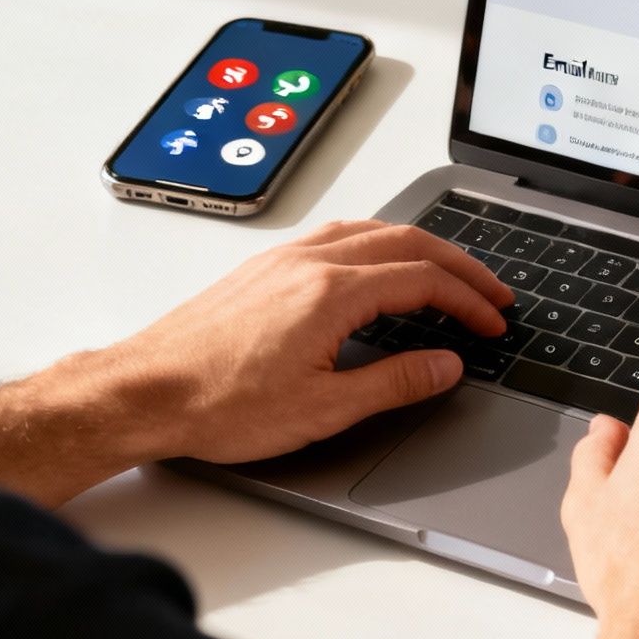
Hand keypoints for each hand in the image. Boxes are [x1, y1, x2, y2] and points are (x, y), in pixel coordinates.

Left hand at [91, 219, 513, 465]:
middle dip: (459, 265)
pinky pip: (336, 236)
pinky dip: (377, 244)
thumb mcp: (323, 408)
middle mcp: (309, 261)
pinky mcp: (262, 269)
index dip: (469, 301)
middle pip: (407, 242)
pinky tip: (377, 265)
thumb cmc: (219, 404)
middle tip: (492, 291)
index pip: (424, 281)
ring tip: (447, 273)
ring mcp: (283, 259)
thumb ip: (394, 382)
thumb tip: (444, 365)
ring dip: (419, 247)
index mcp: (332, 291)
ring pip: (371, 230)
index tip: (494, 322)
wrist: (144, 392)